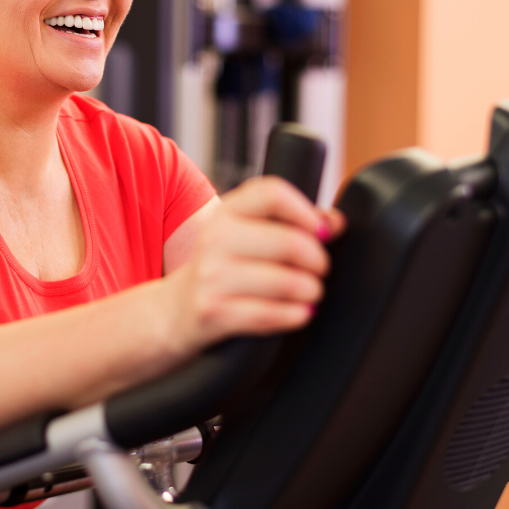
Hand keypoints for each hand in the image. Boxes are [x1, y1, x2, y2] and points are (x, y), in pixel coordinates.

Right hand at [159, 175, 344, 355]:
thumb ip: (288, 224)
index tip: (322, 231)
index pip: (271, 193)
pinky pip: (270, 315)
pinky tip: (299, 312)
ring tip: (311, 291)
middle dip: (317, 260)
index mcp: (227, 212)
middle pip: (288, 241)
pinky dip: (295, 315)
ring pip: (285, 281)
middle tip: (320, 269)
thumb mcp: (245, 236)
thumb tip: (334, 222)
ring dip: (310, 290)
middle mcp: (215, 239)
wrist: (174, 310)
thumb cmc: (222, 269)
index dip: (306, 211)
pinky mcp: (214, 311)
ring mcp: (212, 276)